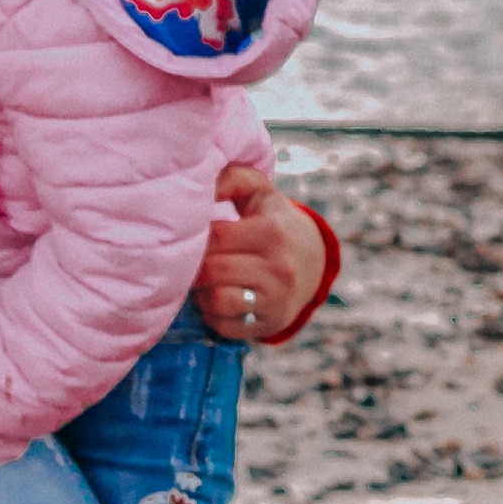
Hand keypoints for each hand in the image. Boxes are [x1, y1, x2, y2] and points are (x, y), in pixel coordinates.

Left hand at [193, 164, 322, 341]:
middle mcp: (278, 268)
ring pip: (216, 301)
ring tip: (204, 281)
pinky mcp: (269, 324)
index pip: (214, 237)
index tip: (189, 236)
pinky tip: (217, 299)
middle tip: (189, 261)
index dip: (194, 238)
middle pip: (211, 271)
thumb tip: (203, 185)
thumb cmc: (273, 221)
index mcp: (272, 231)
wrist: (313, 263)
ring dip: (201, 292)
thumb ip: (231, 178)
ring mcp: (276, 300)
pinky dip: (212, 314)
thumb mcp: (260, 192)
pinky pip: (224, 325)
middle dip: (193, 267)